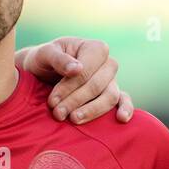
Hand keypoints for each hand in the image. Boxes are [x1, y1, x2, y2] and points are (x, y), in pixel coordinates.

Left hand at [16, 37, 133, 123]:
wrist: (42, 72)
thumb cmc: (44, 60)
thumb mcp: (44, 54)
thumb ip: (59, 59)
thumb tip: (77, 69)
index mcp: (95, 48)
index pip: (87, 71)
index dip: (70, 87)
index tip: (52, 101)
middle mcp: (108, 63)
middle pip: (98, 86)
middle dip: (76, 101)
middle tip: (57, 113)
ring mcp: (112, 80)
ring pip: (110, 97)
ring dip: (92, 110)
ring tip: (73, 119)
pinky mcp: (113, 94)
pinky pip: (124, 101)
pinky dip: (126, 109)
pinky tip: (121, 119)